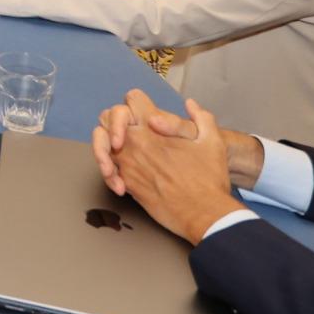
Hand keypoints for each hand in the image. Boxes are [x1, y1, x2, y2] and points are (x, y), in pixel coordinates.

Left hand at [97, 94, 246, 245]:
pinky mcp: (127, 184)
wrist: (204, 214)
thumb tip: (190, 105)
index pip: (132, 99)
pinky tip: (124, 177)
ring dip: (107, 146)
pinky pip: (107, 172)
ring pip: (101, 145)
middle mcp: (135, 143)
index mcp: (153, 128)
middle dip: (114, 121)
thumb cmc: (209, 178)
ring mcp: (127, 164)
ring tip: (122, 153)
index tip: (144, 113)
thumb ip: (202, 118)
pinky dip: (111, 171)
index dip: (137, 102)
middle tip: (126, 131)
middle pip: (107, 118)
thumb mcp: (213, 142)